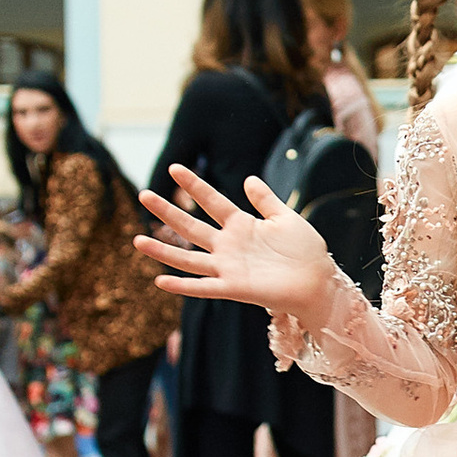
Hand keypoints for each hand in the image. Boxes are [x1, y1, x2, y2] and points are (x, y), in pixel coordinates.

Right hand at [137, 166, 336, 320]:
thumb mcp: (286, 218)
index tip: (175, 168)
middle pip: (191, 226)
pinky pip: (203, 287)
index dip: (194, 185)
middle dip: (167, 211)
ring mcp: (228, 268)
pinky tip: (160, 281)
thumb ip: (266, 200)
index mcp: (241, 225)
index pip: (211, 201)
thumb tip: (248, 179)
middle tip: (143, 194)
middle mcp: (229, 246)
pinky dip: (182, 286)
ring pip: (188, 258)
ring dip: (162, 251)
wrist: (319, 282)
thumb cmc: (305, 251)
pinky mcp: (234, 289)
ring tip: (137, 240)